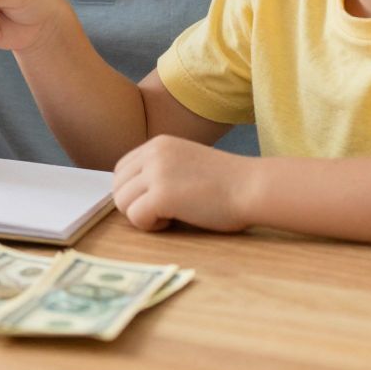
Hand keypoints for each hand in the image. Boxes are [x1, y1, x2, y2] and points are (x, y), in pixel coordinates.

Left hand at [112, 135, 252, 232]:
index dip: (134, 192)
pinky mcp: (161, 194)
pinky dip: (151, 226)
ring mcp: (156, 172)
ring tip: (170, 216)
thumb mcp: (186, 163)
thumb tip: (131, 193)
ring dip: (142, 215)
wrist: (253, 187)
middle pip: (118, 187)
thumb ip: (160, 170)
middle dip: (134, 205)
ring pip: (122, 202)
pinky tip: (173, 221)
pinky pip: (135, 217)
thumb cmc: (227, 183)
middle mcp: (153, 153)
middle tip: (163, 212)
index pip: (121, 170)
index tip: (158, 201)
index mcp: (158, 144)